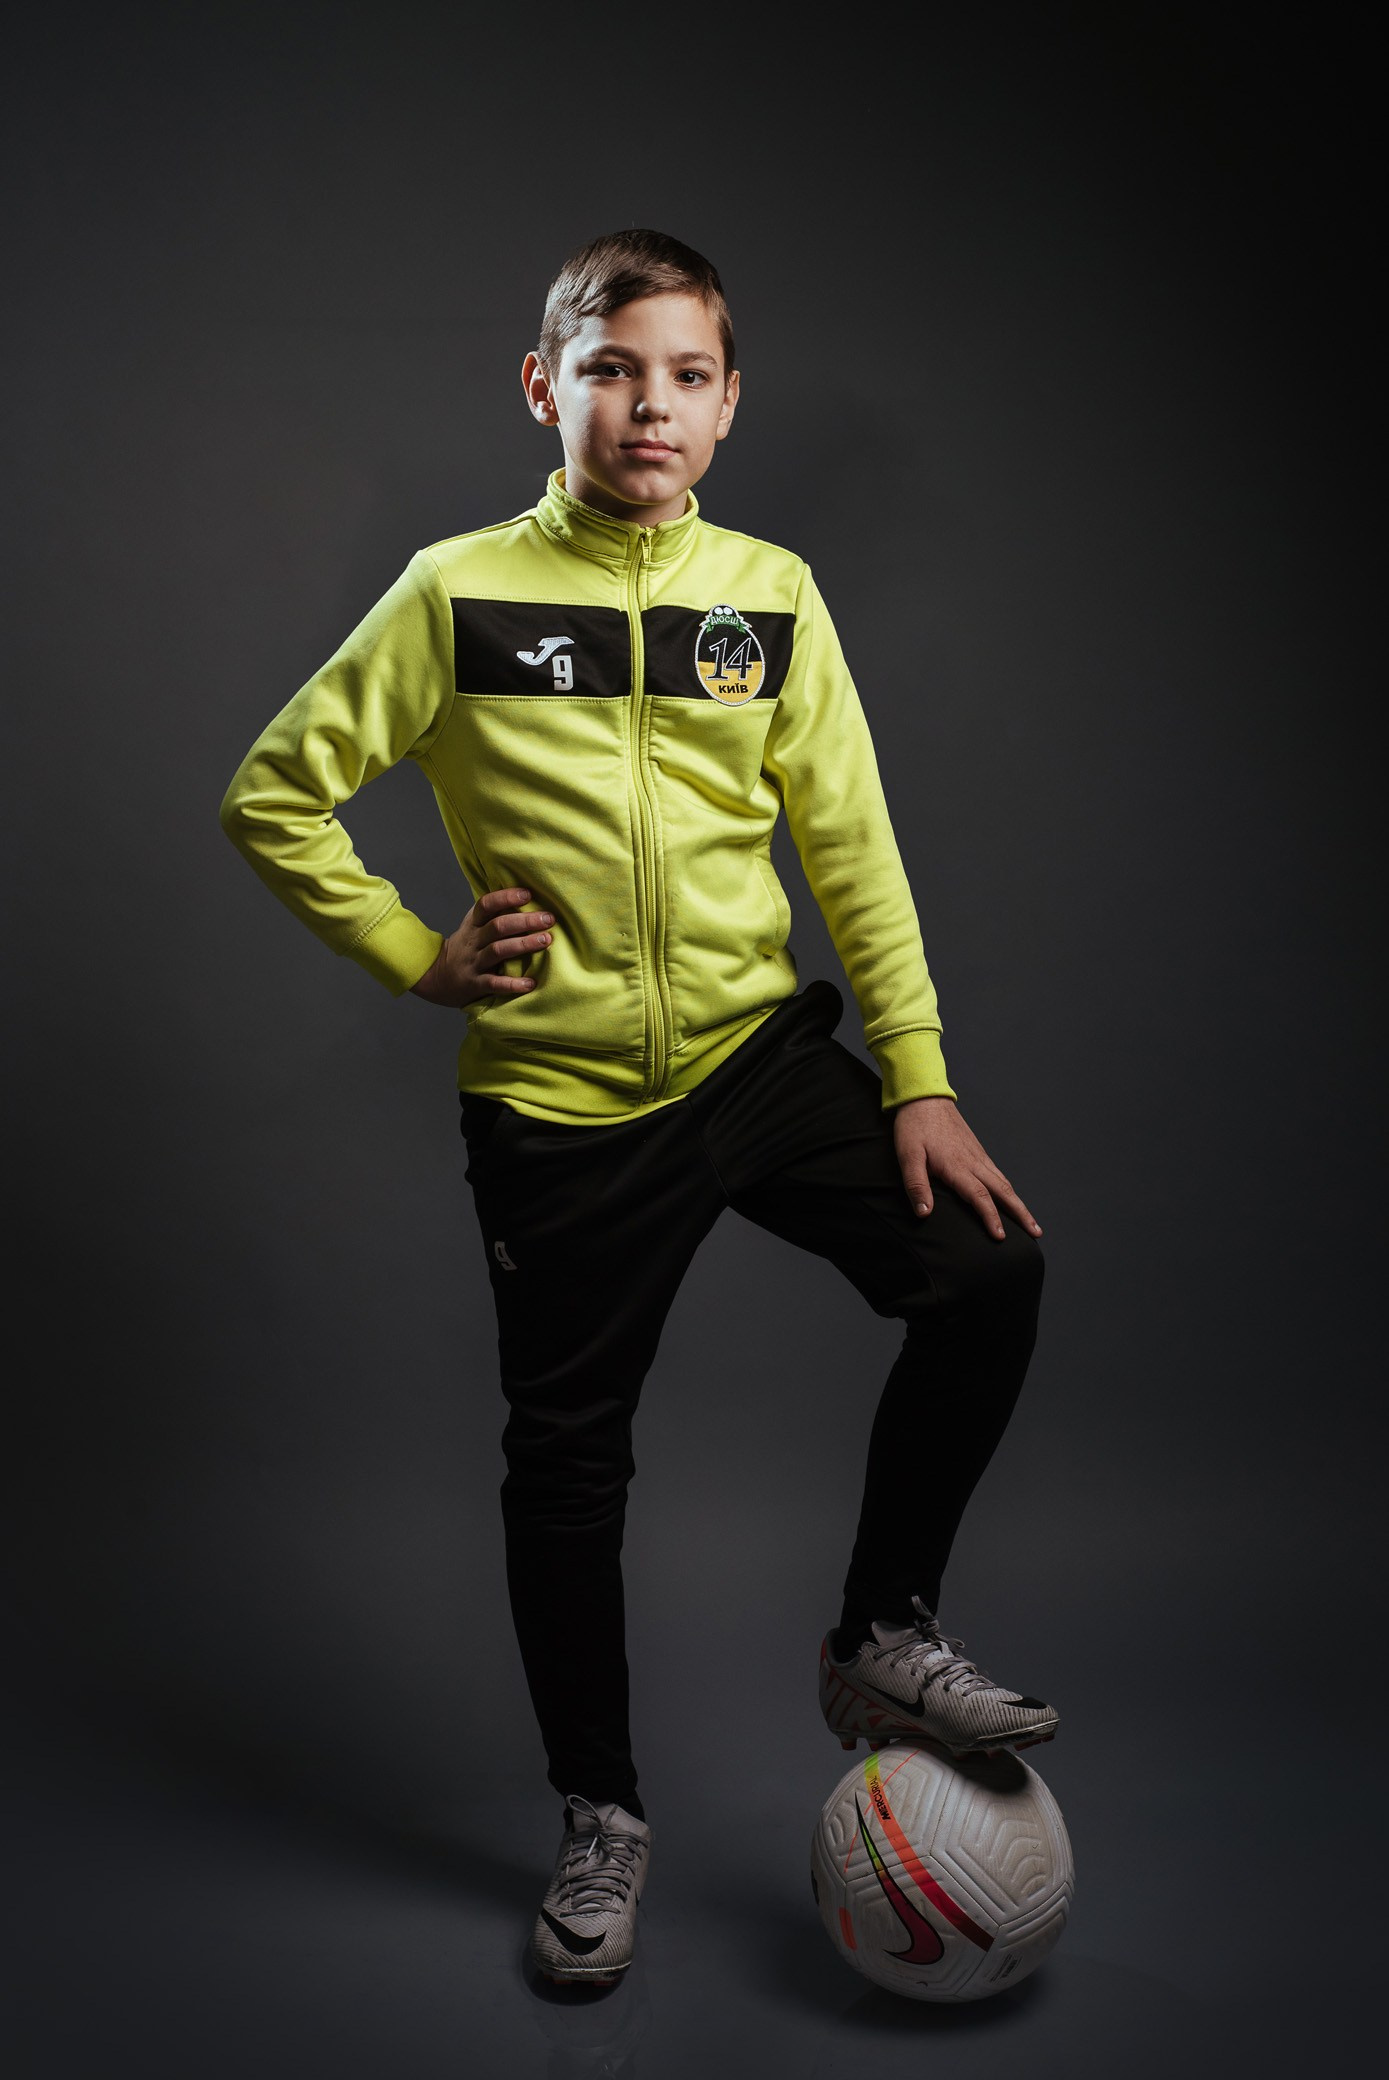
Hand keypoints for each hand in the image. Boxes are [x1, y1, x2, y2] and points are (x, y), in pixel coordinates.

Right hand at [410, 886, 553, 1008]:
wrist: (437, 976)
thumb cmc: (467, 947)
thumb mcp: (473, 926)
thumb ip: (494, 913)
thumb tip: (527, 895)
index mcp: (473, 924)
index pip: (486, 905)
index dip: (505, 897)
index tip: (527, 894)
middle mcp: (473, 941)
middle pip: (498, 926)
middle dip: (525, 921)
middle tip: (549, 919)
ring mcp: (474, 962)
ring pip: (498, 950)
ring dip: (524, 945)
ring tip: (546, 940)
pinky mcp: (475, 984)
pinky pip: (494, 983)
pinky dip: (512, 984)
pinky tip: (530, 984)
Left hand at [892, 1096, 1041, 1241]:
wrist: (924, 1096)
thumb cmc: (914, 1126)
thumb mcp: (908, 1156)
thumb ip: (916, 1185)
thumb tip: (924, 1213)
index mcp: (957, 1166)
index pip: (980, 1197)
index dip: (991, 1218)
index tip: (1001, 1237)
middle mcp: (973, 1162)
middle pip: (1003, 1191)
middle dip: (1021, 1214)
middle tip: (1036, 1233)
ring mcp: (978, 1155)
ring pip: (1004, 1182)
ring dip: (1018, 1203)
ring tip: (1030, 1221)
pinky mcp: (977, 1151)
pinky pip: (997, 1173)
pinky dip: (1008, 1189)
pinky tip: (1009, 1196)